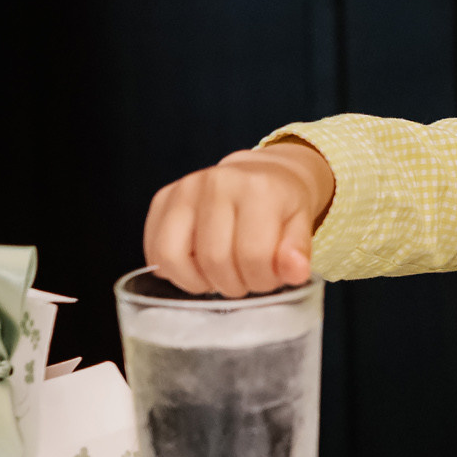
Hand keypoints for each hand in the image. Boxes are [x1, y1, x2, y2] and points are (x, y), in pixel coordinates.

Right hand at [143, 140, 335, 297]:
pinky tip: (197, 268)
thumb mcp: (301, 226)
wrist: (262, 173)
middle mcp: (217, 182)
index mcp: (258, 189)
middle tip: (246, 280)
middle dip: (233, 284)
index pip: (253, 256)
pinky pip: (155, 249)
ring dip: (198, 282)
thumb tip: (295, 272)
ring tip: (219, 278)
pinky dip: (174, 270)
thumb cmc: (282, 205)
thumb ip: (298, 252)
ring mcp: (185, 188)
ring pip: (174, 257)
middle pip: (214, 260)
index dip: (262, 280)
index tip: (268, 278)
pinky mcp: (163, 197)